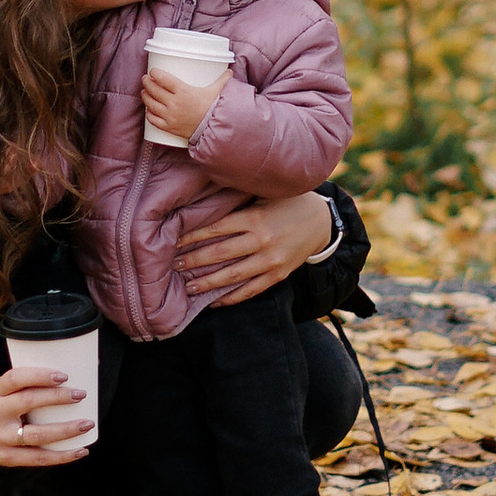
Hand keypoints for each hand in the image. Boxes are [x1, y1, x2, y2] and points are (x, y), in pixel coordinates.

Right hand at [0, 363, 93, 469]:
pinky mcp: (7, 458)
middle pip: (28, 402)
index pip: (16, 378)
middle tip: (81, 395)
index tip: (63, 376)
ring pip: (38, 434)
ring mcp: (0, 437)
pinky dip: (63, 456)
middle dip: (58, 398)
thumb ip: (30, 383)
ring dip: (66, 430)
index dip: (40, 376)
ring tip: (87, 423)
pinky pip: (39, 458)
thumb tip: (78, 370)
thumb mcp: (6, 390)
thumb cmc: (2, 406)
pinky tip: (81, 450)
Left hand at [141, 61, 217, 142]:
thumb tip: (230, 72)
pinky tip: (148, 109)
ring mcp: (170, 116)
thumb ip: (223, 80)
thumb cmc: (214, 109)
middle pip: (154, 90)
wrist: (215, 130)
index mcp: (184, 91)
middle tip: (145, 78)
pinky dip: (148, 113)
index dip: (155, 73)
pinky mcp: (169, 127)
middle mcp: (174, 103)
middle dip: (147, 82)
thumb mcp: (218, 91)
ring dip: (145, 96)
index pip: (164, 79)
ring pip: (150, 104)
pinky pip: (153, 120)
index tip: (153, 71)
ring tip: (144, 91)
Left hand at [179, 187, 333, 307]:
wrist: (321, 222)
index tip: (174, 242)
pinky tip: (215, 302)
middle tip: (174, 267)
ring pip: (233, 276)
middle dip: (194, 261)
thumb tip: (203, 203)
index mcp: (255, 217)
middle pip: (220, 254)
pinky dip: (232, 298)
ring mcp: (271, 261)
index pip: (216, 228)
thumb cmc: (287, 202)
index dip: (192, 236)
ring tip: (189, 288)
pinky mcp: (278, 275)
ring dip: (208, 283)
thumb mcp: (264, 194)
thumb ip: (238, 201)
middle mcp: (262, 240)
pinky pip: (251, 290)